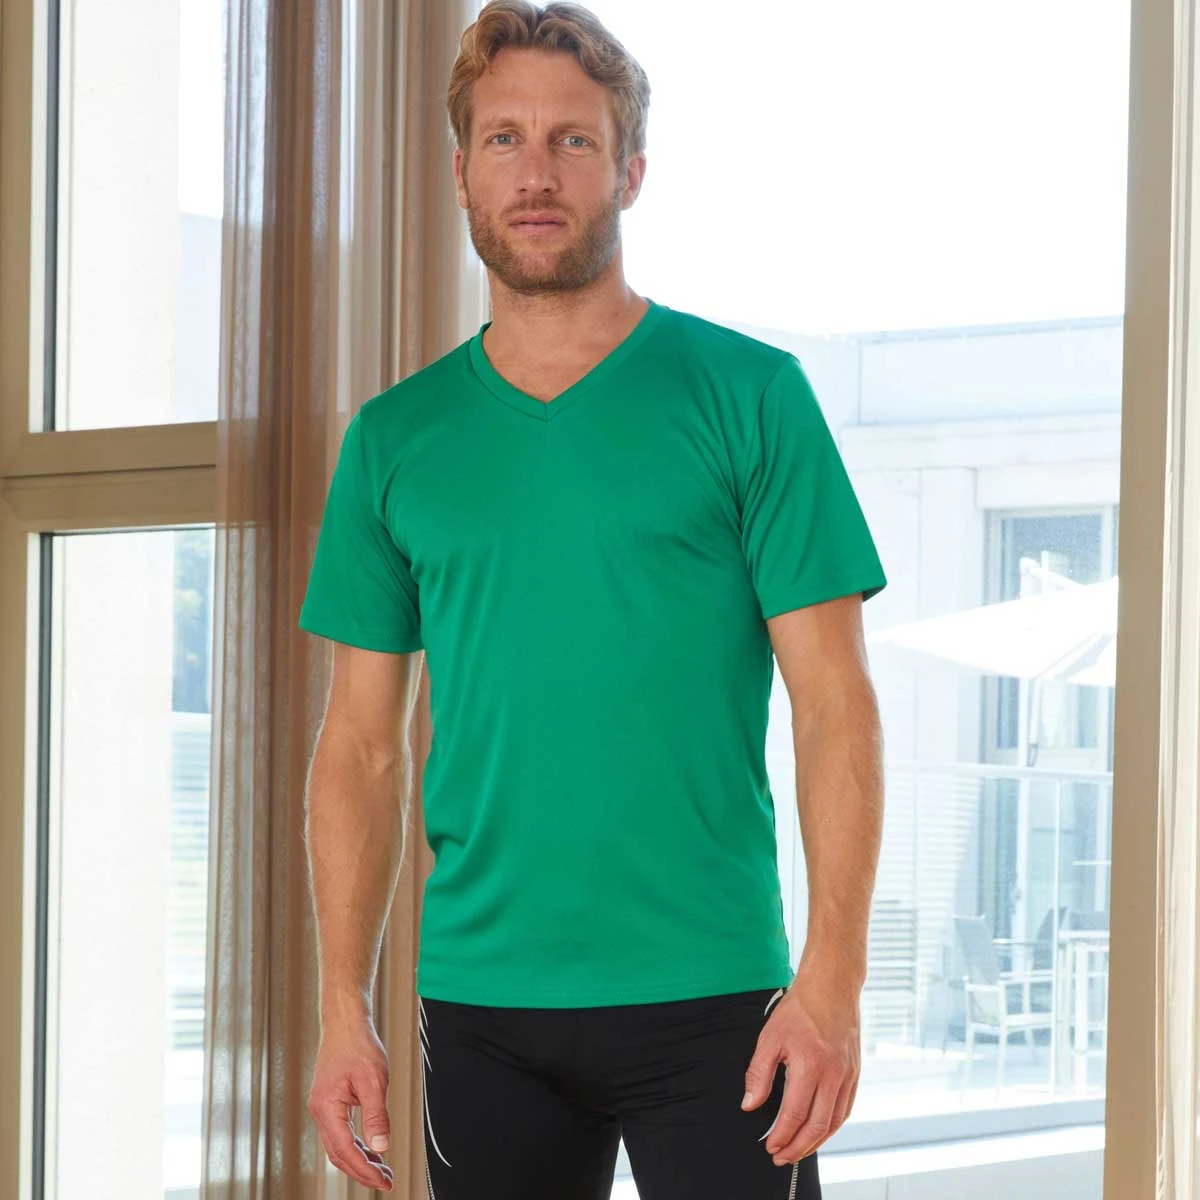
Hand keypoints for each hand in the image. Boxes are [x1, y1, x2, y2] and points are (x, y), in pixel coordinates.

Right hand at [308, 1018, 394, 1191]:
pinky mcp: (329, 1101)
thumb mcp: (374, 1081)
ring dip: (360, 1158)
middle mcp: (320, 1111)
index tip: (385, 1181)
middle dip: (362, 1170)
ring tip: (382, 1168)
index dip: (366, 1170)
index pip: (346, 1151)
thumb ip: (377, 1116)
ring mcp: (323, 1106)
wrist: (345, 1021)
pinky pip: (340, 1131)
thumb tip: (382, 1147)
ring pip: (339, 1144)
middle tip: (386, 1180)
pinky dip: (356, 1143)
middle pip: (339, 1153)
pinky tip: (372, 1147)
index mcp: (327, 1108)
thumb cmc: (358, 1045)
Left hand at [740, 964, 861, 1165]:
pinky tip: (820, 1130)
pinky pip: (846, 1109)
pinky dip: (833, 1126)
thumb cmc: (800, 1008)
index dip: (782, 1135)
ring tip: (799, 1150)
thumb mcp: (770, 1037)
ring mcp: (848, 1075)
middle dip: (798, 1147)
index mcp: (810, 1065)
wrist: (832, 986)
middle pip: (817, 1125)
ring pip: (834, 1122)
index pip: (795, 1114)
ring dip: (816, 1142)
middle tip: (782, 1157)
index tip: (770, 1146)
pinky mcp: (855, 1073)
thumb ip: (759, 1074)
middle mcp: (833, 1074)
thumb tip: (750, 1103)